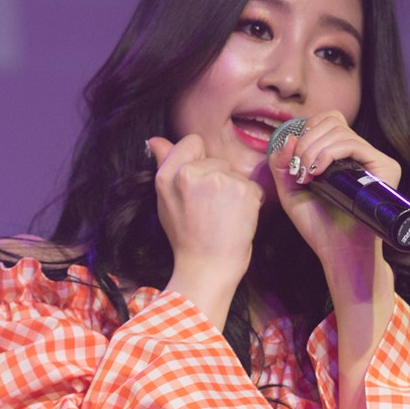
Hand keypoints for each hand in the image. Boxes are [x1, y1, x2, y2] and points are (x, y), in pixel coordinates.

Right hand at [149, 135, 264, 326]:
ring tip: (224, 217)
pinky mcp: (244, 190)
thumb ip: (165, 166)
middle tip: (211, 210)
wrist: (208, 269)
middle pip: (217, 159)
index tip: (200, 184)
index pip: (193, 142)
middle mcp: (192, 173)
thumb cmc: (187, 239)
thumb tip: (156, 140)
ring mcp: (219, 180)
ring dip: (235, 192)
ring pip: (236, 173)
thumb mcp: (167, 201)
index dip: (200, 160)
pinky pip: (253, 187)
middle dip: (219, 179)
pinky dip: (251, 202)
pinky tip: (238, 220)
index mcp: (169, 175)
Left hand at [267, 111, 401, 265]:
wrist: (338, 251)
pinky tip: (318, 172)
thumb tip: (289, 137)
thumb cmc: (318, 226)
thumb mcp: (290, 191)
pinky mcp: (385, 168)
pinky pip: (353, 144)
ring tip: (307, 174)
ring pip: (339, 130)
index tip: (293, 162)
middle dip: (306, 141)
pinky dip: (329, 153)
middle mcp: (360, 154)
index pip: (325, 121)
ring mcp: (374, 160)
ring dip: (314, 148)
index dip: (305, 133)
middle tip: (298, 169)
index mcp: (341, 155)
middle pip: (331, 120)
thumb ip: (281, 163)